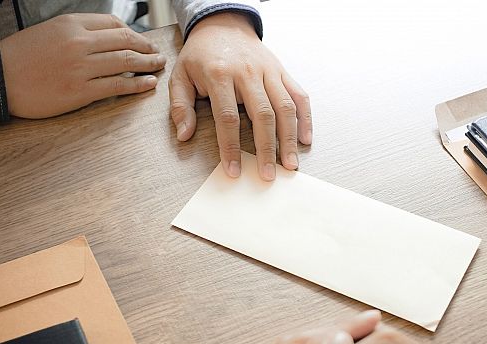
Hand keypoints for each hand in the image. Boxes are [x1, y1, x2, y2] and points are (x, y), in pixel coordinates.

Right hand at [0, 13, 165, 117]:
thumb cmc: (22, 56)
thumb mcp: (49, 30)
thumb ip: (77, 31)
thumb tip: (107, 37)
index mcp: (71, 24)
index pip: (113, 24)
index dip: (133, 33)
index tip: (142, 41)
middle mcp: (79, 43)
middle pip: (125, 41)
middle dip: (146, 47)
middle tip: (157, 53)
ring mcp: (81, 68)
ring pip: (125, 62)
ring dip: (148, 64)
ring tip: (158, 65)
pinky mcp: (80, 91)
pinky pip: (117, 86)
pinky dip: (137, 85)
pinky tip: (148, 84)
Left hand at [169, 12, 312, 180]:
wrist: (223, 25)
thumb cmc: (201, 55)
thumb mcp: (180, 76)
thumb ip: (180, 106)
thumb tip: (184, 135)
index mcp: (220, 75)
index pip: (227, 117)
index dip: (231, 147)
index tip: (234, 171)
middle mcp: (248, 73)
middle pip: (262, 115)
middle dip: (267, 149)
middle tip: (268, 175)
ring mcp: (269, 71)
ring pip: (285, 107)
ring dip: (289, 138)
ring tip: (290, 164)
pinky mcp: (282, 71)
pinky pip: (298, 96)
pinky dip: (305, 118)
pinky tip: (304, 140)